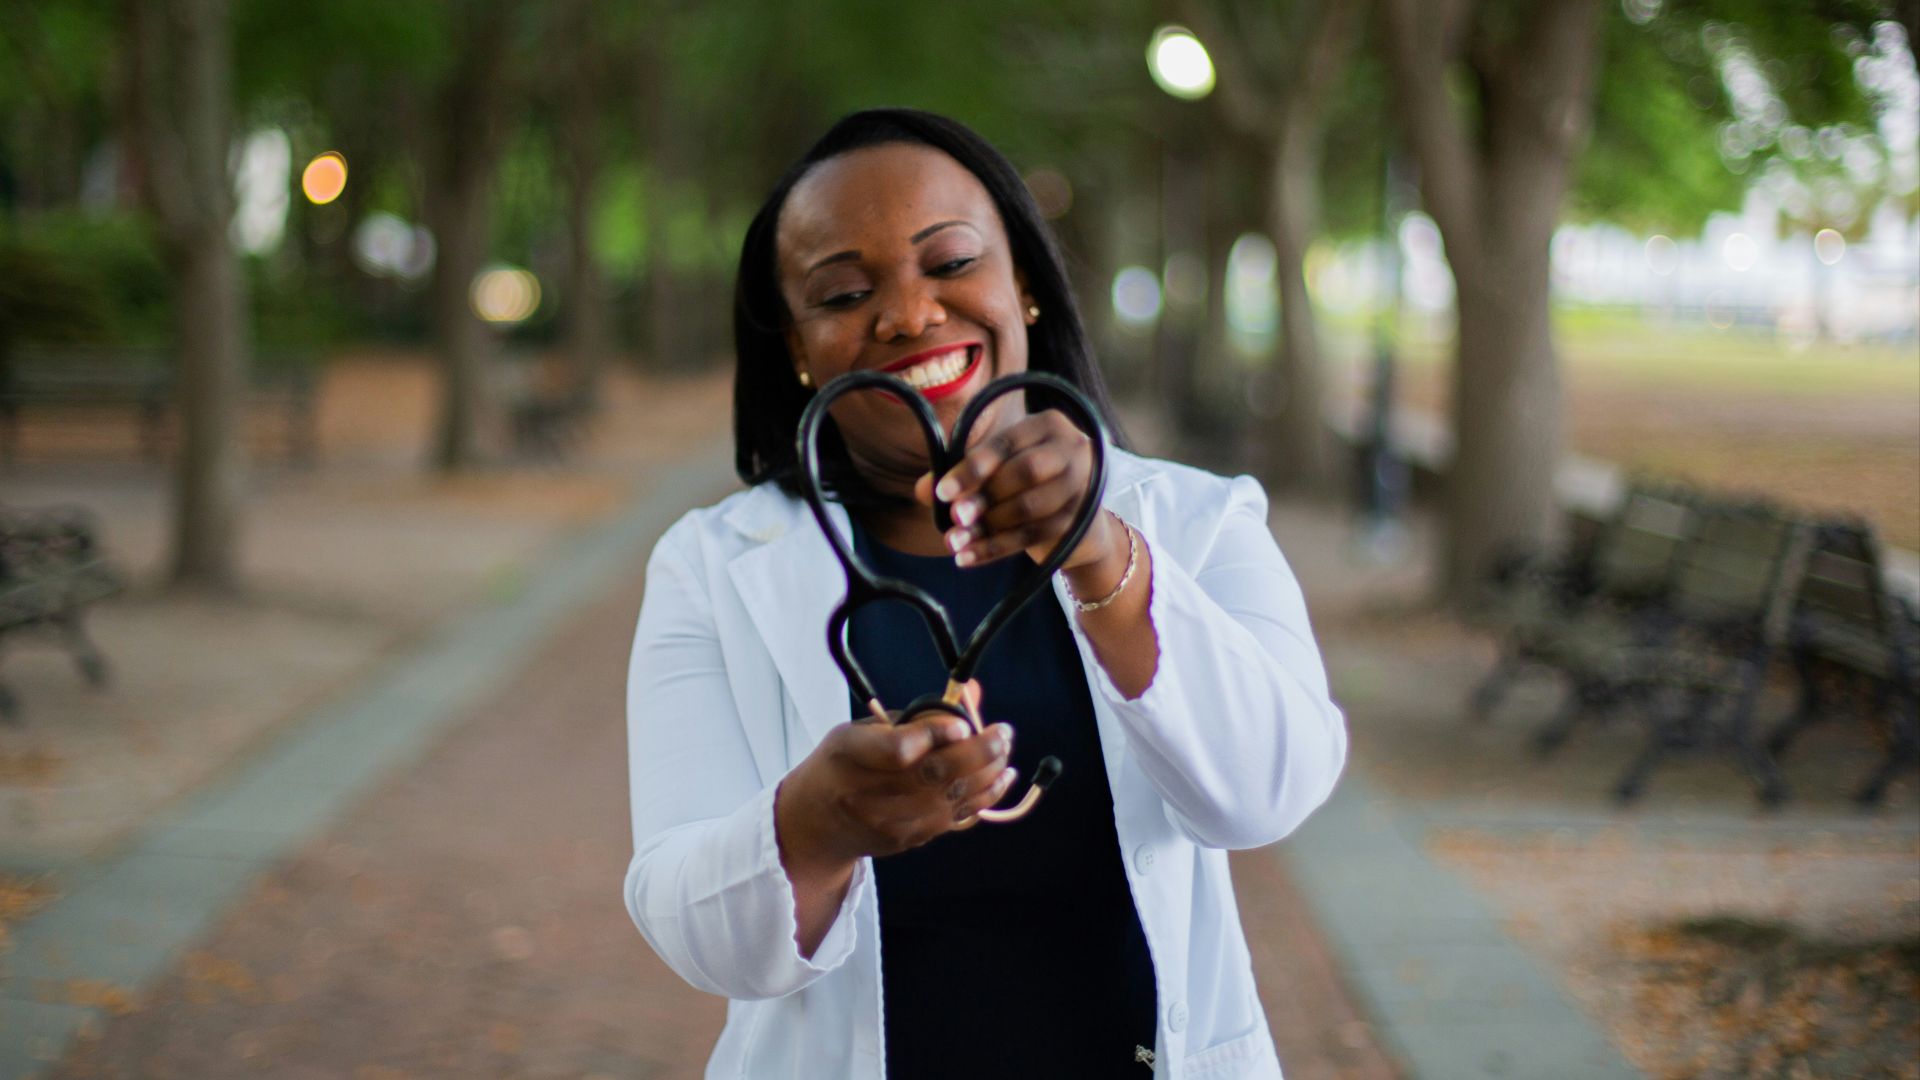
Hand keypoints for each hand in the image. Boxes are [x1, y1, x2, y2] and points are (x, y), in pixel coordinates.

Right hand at [775, 693, 1016, 870]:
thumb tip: (970, 694)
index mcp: (849, 754)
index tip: (962, 725)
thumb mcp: (860, 729)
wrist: (816, 824)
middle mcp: (869, 793)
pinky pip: (956, 819)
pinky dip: (985, 796)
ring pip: (953, 798)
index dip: (934, 736)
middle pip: (935, 775)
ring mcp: (893, 822)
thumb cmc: (841, 765)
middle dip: (979, 752)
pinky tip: (1001, 777)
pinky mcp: (910, 839)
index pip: (898, 749)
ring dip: (989, 773)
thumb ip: (914, 717)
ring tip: (1004, 750)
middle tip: (1002, 733)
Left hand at [913, 409, 1116, 570]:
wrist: (1081, 526)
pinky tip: (968, 557)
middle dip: (984, 496)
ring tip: (955, 541)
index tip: (942, 492)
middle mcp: (1073, 448)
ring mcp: (1082, 485)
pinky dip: (995, 548)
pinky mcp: (1080, 521)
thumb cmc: (1029, 486)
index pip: (1006, 442)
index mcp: (1048, 425)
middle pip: (1025, 471)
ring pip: (1030, 507)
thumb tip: (922, 490)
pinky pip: (1032, 536)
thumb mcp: (999, 471)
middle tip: (954, 517)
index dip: (973, 467)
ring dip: (987, 526)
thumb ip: (962, 475)